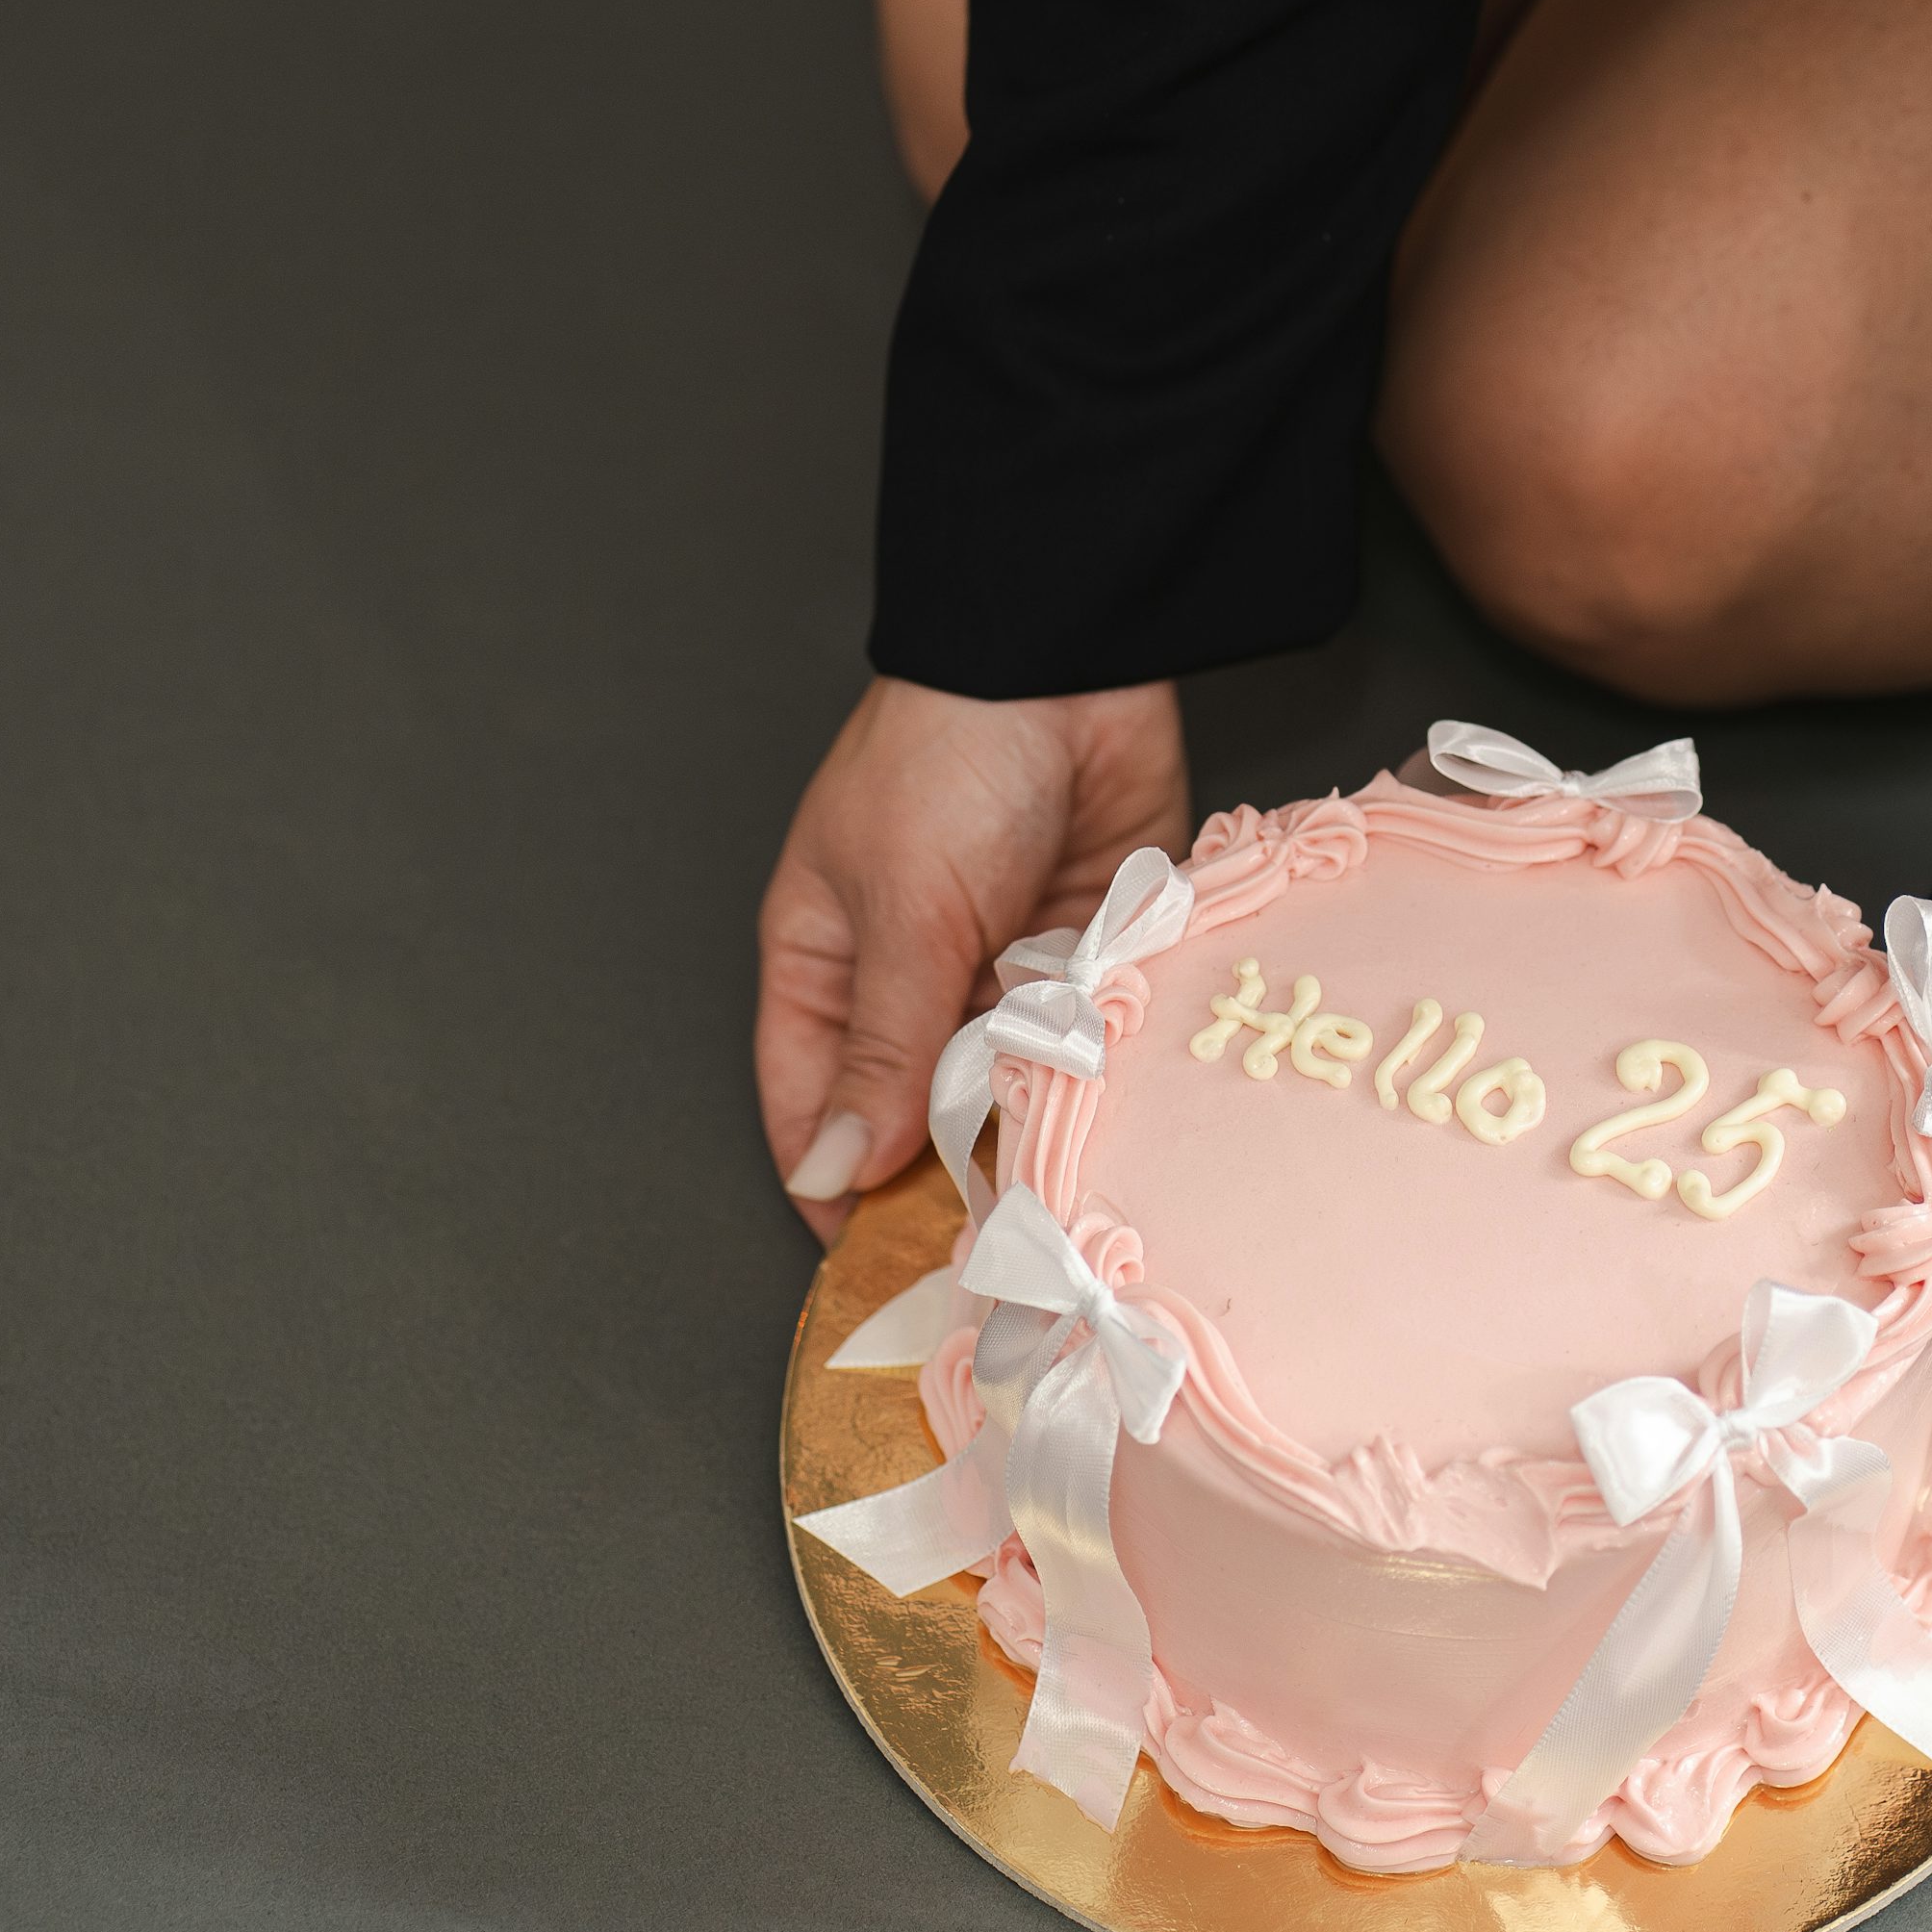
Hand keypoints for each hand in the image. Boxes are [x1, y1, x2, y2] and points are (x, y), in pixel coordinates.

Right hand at [756, 677, 1189, 1241]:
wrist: (1070, 660)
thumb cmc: (947, 761)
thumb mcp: (901, 913)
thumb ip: (882, 1047)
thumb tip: (834, 1170)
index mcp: (828, 963)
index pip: (814, 1106)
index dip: (838, 1187)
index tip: (880, 1271)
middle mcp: (913, 978)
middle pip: (916, 1112)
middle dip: (949, 1176)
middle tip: (993, 1258)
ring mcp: (1004, 967)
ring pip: (1011, 1088)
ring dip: (1034, 1128)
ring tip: (1060, 1206)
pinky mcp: (1091, 952)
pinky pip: (1089, 1042)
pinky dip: (1101, 1076)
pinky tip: (1117, 1123)